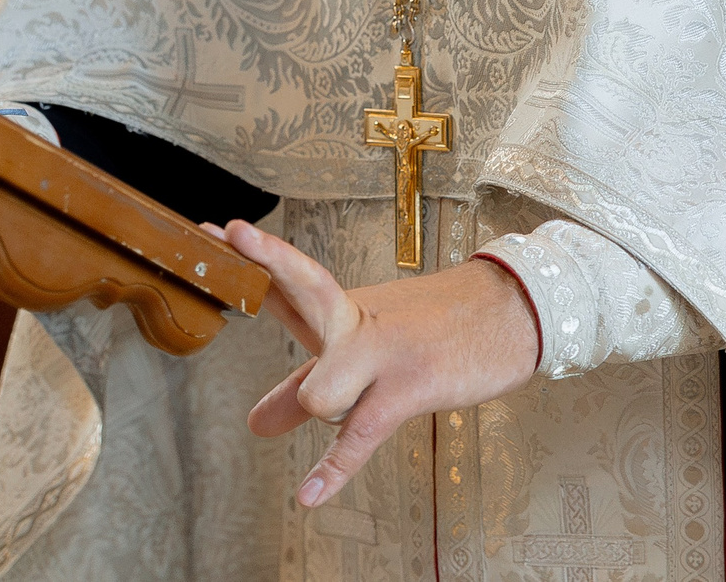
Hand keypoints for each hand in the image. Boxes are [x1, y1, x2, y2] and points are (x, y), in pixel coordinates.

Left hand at [204, 217, 538, 507]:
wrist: (512, 316)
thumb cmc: (436, 330)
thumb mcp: (365, 348)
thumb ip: (303, 384)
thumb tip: (256, 425)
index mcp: (344, 306)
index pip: (288, 278)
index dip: (250, 256)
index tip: (213, 230)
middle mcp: (357, 320)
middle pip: (304, 287)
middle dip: (268, 263)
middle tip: (230, 237)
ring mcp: (384, 353)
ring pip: (325, 381)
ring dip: (314, 405)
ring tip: (298, 419)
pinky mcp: (408, 389)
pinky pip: (361, 435)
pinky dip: (333, 471)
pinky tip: (308, 495)